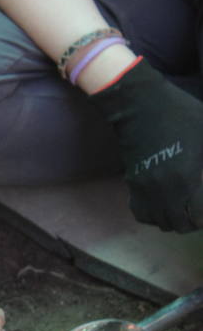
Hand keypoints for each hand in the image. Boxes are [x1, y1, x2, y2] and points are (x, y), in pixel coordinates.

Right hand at [88, 58, 202, 231]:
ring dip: (174, 218)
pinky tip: (165, 202)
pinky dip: (154, 214)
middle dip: (193, 220)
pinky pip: (142, 212)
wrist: (139, 106)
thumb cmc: (181, 115)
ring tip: (184, 206)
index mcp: (186, 178)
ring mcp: (145, 188)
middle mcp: (163, 190)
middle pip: (178, 225)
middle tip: (200, 206)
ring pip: (159, 222)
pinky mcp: (133, 184)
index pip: (197, 217)